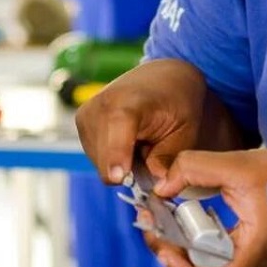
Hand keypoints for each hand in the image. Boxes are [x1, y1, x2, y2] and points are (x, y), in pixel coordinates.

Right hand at [74, 59, 209, 182]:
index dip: (117, 154)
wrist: (162, 77)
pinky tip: (129, 141)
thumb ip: (168, 160)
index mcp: (129, 101)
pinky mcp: (81, 122)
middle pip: (106, 159)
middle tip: (151, 155)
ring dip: (121, 164)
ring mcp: (86, 113)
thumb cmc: (176, 101)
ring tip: (141, 143)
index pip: (117, 127)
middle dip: (129, 171)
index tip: (118, 177)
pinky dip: (113, 157)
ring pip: (100, 163)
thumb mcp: (184, 132)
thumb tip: (155, 189)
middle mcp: (100, 105)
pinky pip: (96, 157)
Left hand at [149, 148, 266, 266]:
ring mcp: (256, 260)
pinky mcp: (254, 251)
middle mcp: (256, 263)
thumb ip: (195, 168)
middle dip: (175, 256)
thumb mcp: (240, 163)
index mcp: (256, 249)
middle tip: (154, 229)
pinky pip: (221, 255)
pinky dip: (200, 242)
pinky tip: (189, 220)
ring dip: (185, 249)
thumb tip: (162, 186)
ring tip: (165, 223)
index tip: (166, 249)